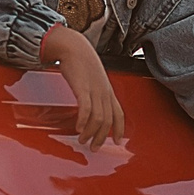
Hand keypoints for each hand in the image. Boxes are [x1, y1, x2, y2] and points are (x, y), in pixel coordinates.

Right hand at [40, 25, 126, 148]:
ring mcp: (95, 90)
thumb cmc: (82, 62)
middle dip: (101, 137)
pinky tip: (79, 128)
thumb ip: (96, 92)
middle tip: (93, 147)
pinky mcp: (82, 88)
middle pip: (108, 121)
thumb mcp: (94, 79)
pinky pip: (86, 108)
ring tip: (83, 139)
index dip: (120, 129)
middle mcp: (104, 92)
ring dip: (91, 133)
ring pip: (98, 118)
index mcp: (108, 91)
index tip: (117, 142)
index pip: (119, 114)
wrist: (74, 47)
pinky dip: (84, 121)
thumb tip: (92, 105)